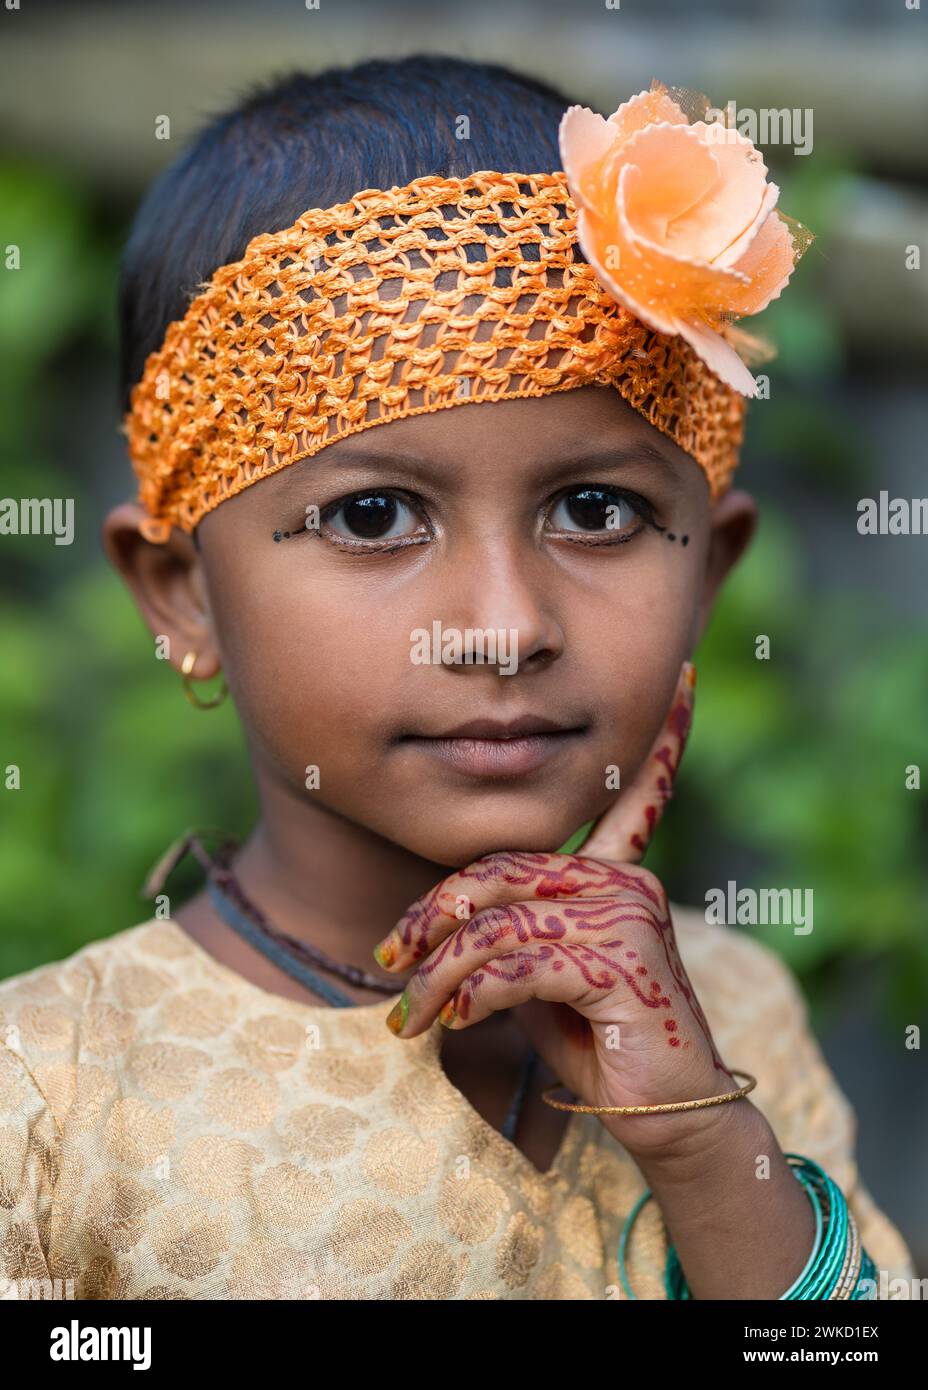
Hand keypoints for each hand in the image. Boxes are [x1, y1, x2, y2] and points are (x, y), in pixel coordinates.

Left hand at [372, 661, 739, 1159]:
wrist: (663, 1113)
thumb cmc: (598, 1041)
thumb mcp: (542, 974)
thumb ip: (511, 930)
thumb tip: (443, 929)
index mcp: (615, 871)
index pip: (633, 793)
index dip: (664, 737)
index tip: (685, 674)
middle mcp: (624, 879)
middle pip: (500, 869)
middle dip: (432, 916)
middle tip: (391, 960)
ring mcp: (625, 914)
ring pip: (496, 923)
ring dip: (437, 976)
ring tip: (410, 1017)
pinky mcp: (618, 959)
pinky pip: (514, 964)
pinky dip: (470, 996)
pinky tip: (454, 1024)